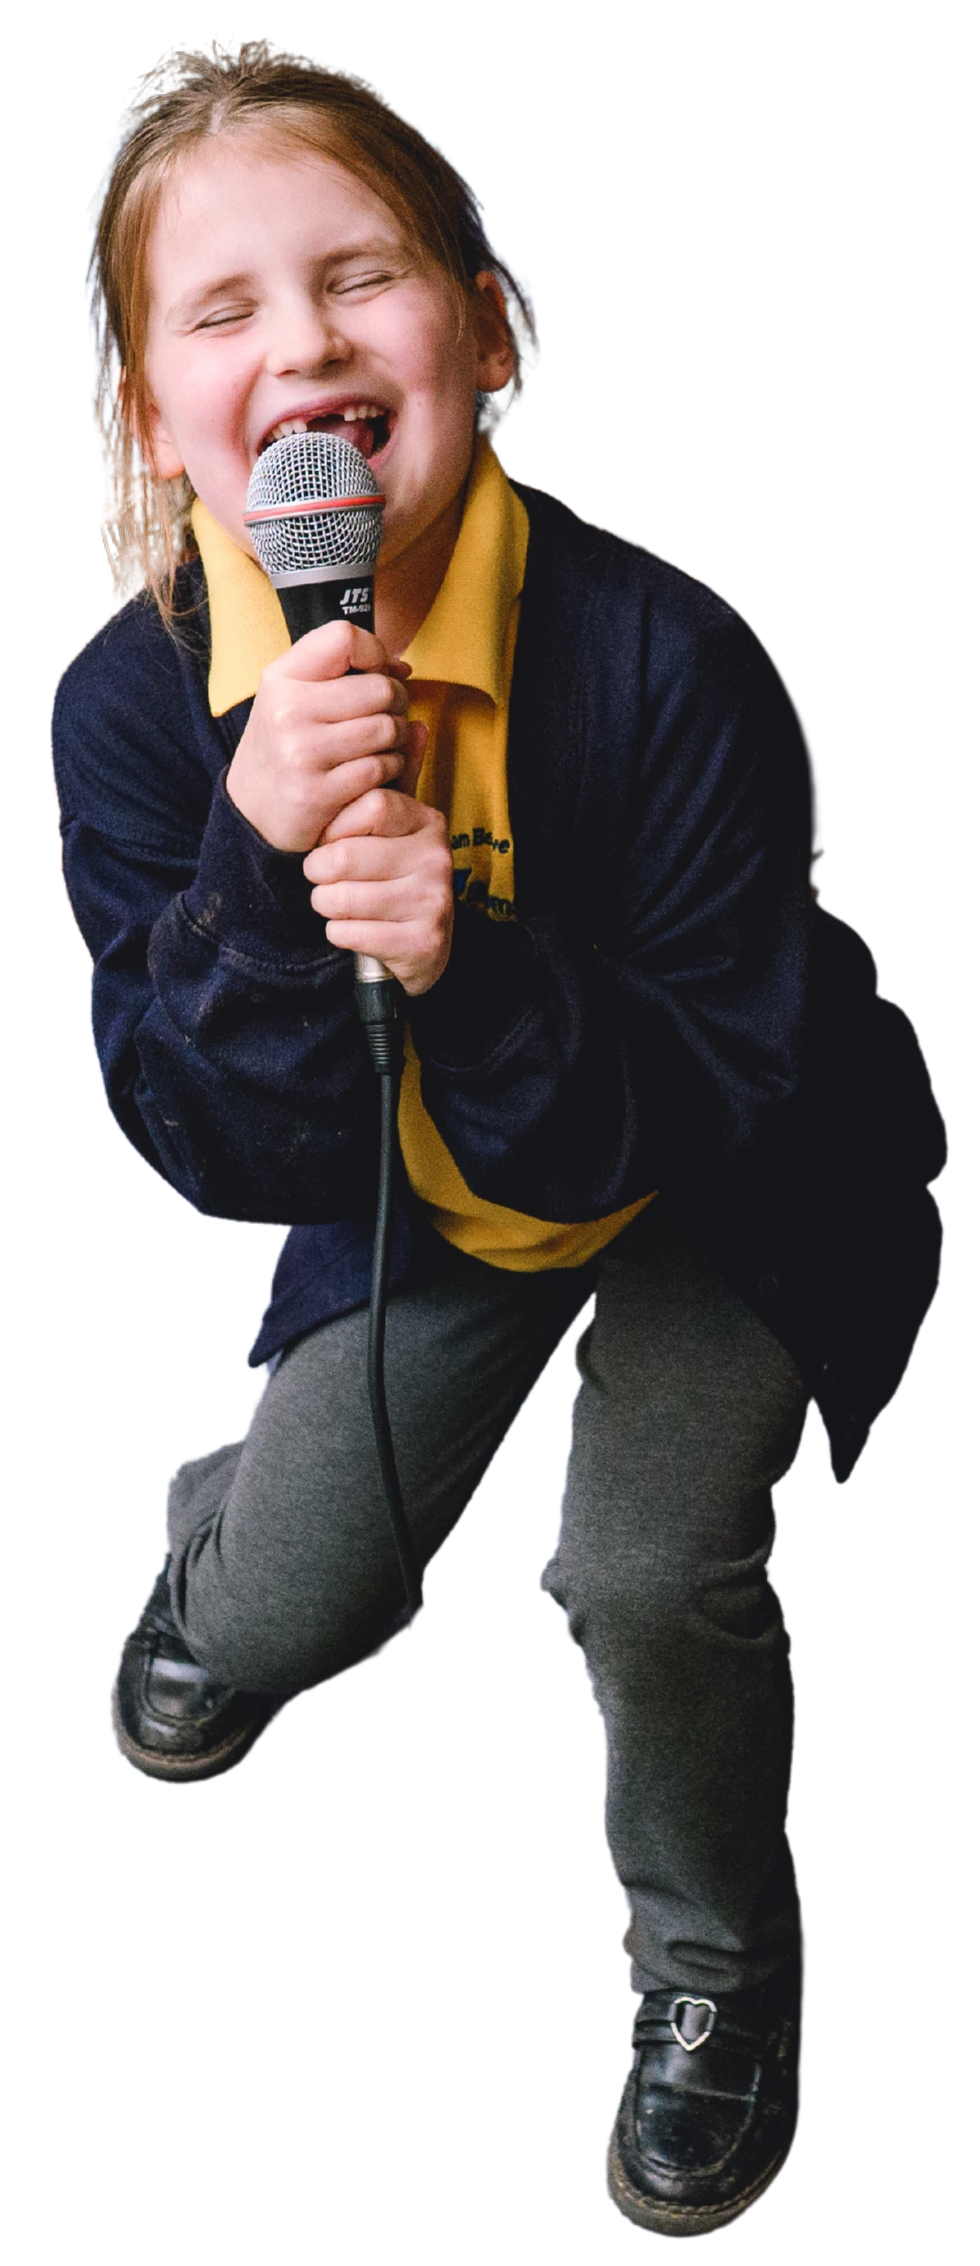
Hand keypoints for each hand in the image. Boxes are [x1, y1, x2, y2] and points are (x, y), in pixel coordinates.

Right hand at [225, 620, 421, 854]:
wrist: (252, 810)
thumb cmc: (286, 744)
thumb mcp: (295, 696)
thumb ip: (343, 671)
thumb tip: (402, 667)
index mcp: (281, 678)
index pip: (345, 638)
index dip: (375, 652)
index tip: (375, 672)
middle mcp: (287, 711)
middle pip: (380, 688)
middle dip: (397, 701)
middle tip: (388, 714)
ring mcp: (302, 753)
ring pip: (388, 729)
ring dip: (399, 737)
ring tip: (385, 743)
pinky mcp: (318, 793)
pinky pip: (381, 768)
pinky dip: (391, 768)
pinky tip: (377, 770)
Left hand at [303, 751, 453, 996]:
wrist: (421, 948)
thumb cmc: (391, 878)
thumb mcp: (392, 828)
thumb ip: (396, 780)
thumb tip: (415, 725)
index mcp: (428, 821)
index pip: (369, 804)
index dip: (336, 825)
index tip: (331, 839)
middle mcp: (437, 857)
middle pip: (346, 855)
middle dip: (320, 872)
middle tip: (324, 878)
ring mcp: (434, 901)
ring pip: (341, 897)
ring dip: (326, 904)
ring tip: (340, 903)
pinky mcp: (423, 942)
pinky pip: (349, 933)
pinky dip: (340, 934)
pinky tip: (356, 930)